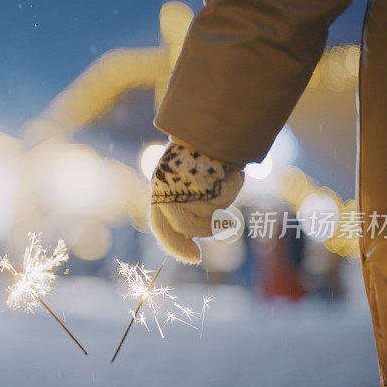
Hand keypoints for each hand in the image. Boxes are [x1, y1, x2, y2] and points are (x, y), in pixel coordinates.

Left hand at [149, 139, 243, 263]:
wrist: (210, 128)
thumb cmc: (200, 159)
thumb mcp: (187, 184)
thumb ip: (186, 209)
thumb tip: (191, 239)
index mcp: (159, 189)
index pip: (161, 226)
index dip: (175, 246)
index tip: (195, 258)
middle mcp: (167, 188)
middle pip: (185, 226)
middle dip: (204, 230)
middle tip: (222, 225)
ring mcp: (185, 185)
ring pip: (205, 217)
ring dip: (218, 212)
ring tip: (224, 193)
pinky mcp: (203, 179)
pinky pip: (220, 203)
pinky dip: (227, 197)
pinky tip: (227, 179)